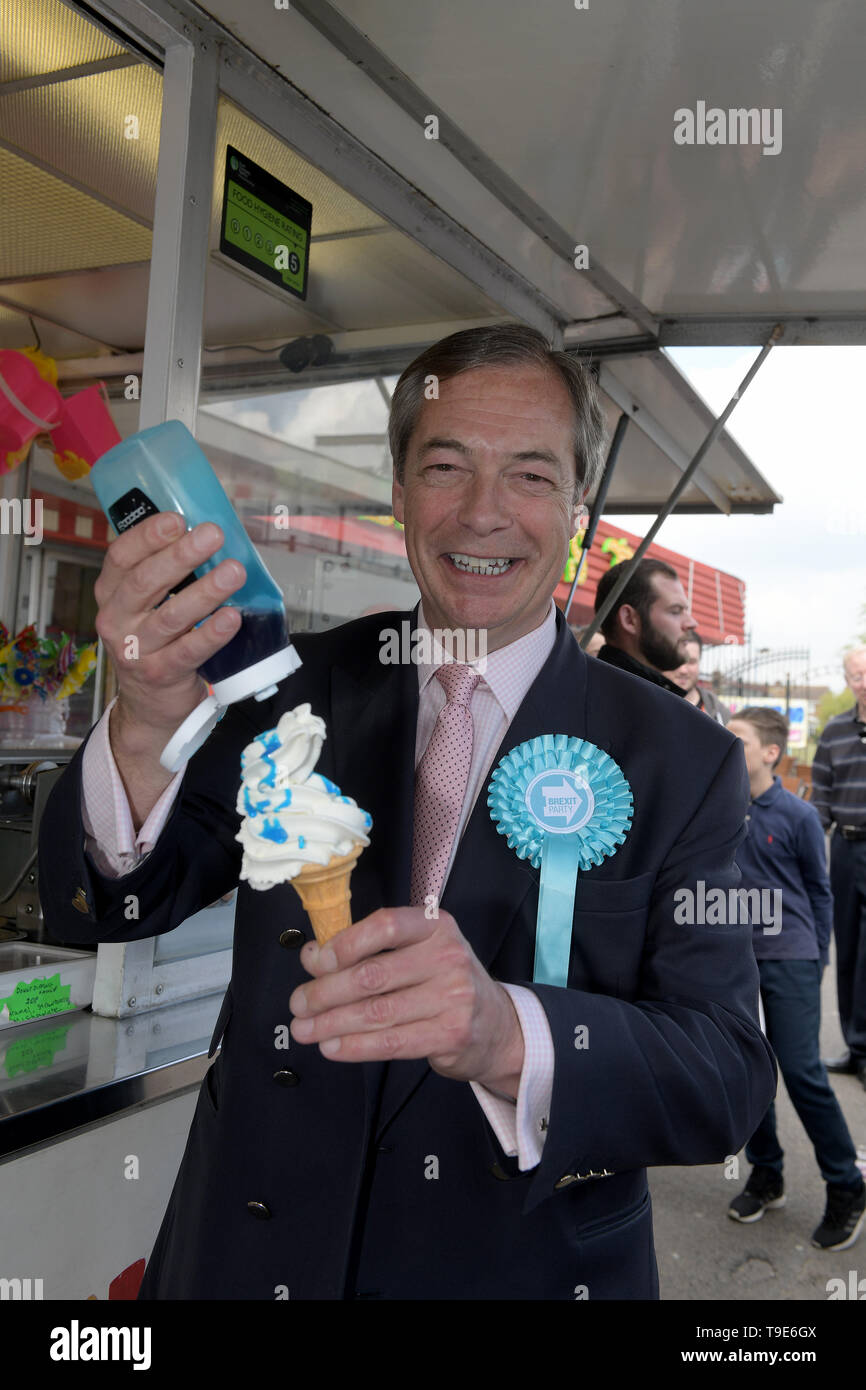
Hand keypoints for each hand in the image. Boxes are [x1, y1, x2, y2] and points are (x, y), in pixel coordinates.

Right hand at [93, 512, 246, 730]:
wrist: (149, 703)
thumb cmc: (155, 640)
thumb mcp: (147, 604)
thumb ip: (167, 574)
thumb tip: (209, 536)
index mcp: (111, 592)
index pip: (121, 556)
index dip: (148, 535)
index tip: (178, 519)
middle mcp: (116, 619)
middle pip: (145, 582)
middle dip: (181, 556)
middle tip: (213, 535)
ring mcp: (135, 649)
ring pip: (170, 616)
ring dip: (205, 592)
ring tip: (233, 572)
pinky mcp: (159, 674)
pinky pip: (188, 651)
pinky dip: (211, 634)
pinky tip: (231, 617)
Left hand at [289, 908, 524, 1095]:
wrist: (496, 1026)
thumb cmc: (444, 983)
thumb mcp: (417, 952)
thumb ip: (369, 950)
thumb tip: (313, 956)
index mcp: (436, 925)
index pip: (385, 925)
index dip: (343, 944)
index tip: (314, 963)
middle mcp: (447, 956)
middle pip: (373, 974)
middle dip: (325, 992)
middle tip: (298, 1004)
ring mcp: (453, 997)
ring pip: (376, 1012)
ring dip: (331, 1023)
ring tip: (305, 1029)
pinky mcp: (450, 1034)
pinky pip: (391, 1043)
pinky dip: (354, 1047)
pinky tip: (332, 1047)